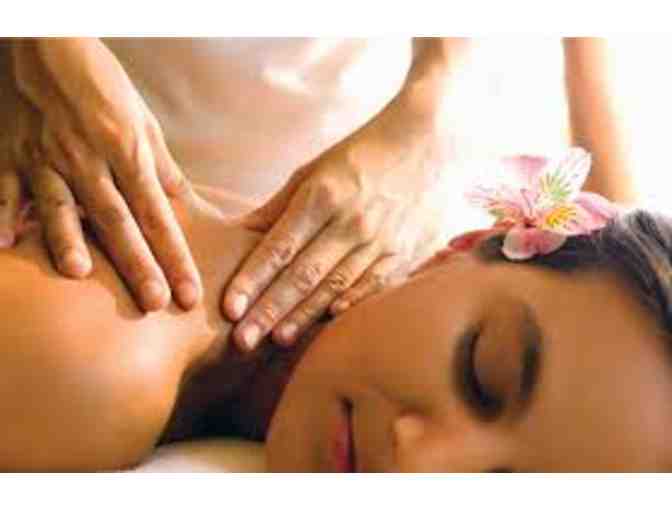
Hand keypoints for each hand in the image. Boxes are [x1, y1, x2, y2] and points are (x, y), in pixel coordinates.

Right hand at [5, 38, 200, 311]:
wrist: (47, 43)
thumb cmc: (100, 81)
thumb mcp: (142, 118)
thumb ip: (160, 164)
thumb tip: (182, 201)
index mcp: (126, 150)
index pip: (157, 214)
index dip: (175, 255)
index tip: (190, 291)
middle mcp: (88, 158)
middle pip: (117, 220)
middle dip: (138, 264)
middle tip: (156, 302)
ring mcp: (45, 158)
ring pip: (61, 205)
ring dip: (69, 239)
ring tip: (80, 273)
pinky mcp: (11, 154)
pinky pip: (6, 188)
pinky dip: (5, 215)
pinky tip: (5, 245)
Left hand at [223, 92, 452, 350]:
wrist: (430, 142)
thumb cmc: (362, 154)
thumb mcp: (316, 169)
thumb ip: (280, 206)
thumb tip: (242, 233)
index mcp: (323, 196)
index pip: (279, 247)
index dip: (252, 279)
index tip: (229, 307)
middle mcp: (351, 221)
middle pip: (303, 275)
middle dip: (270, 310)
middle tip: (241, 341)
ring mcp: (381, 240)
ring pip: (335, 287)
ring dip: (304, 316)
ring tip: (276, 341)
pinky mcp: (405, 251)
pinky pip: (373, 285)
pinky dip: (349, 305)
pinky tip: (328, 324)